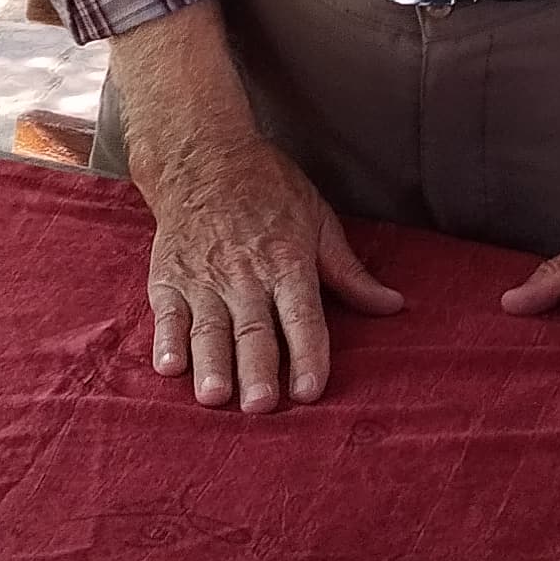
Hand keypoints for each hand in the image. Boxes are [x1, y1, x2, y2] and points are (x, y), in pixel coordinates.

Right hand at [133, 121, 405, 411]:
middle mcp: (245, 274)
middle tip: (261, 405)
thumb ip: (350, 272)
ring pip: (209, 328)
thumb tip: (393, 306)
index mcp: (287, 262)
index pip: (301, 316)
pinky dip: (166, 341)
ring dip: (212, 363)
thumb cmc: (268, 190)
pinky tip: (169, 368)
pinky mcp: (168, 278)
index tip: (310, 391)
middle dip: (257, 368)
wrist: (202, 156)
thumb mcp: (318, 221)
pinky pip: (167, 314)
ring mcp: (203, 278)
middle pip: (253, 329)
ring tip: (215, 397)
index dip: (308, 354)